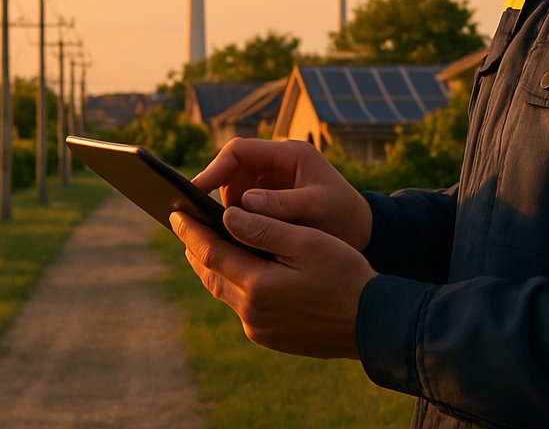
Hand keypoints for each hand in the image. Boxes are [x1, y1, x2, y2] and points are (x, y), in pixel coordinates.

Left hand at [171, 206, 375, 358]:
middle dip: (195, 248)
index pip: (211, 253)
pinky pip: (240, 306)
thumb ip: (265, 228)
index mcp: (259, 285)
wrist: (372, 323)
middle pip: (210, 275)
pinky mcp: (268, 337)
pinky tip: (238, 270)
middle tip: (183, 225)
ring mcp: (259, 328)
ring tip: (205, 245)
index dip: (191, 231)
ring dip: (212, 267)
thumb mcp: (307, 242)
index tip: (175, 212)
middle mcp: (251, 312)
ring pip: (222, 291)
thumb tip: (227, 216)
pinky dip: (232, 283)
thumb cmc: (344, 275)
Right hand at [192, 138, 371, 251]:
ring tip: (207, 234)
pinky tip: (225, 243)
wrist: (363, 235)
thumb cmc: (345, 216)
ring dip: (223, 212)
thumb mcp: (317, 207)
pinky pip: (241, 210)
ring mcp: (270, 186)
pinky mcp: (269, 205)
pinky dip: (233, 224)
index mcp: (289, 154)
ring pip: (232, 193)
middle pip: (229, 172)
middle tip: (193, 217)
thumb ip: (283, 204)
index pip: (239, 151)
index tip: (195, 191)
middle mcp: (275, 166)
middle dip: (212, 192)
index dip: (214, 168)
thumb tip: (243, 203)